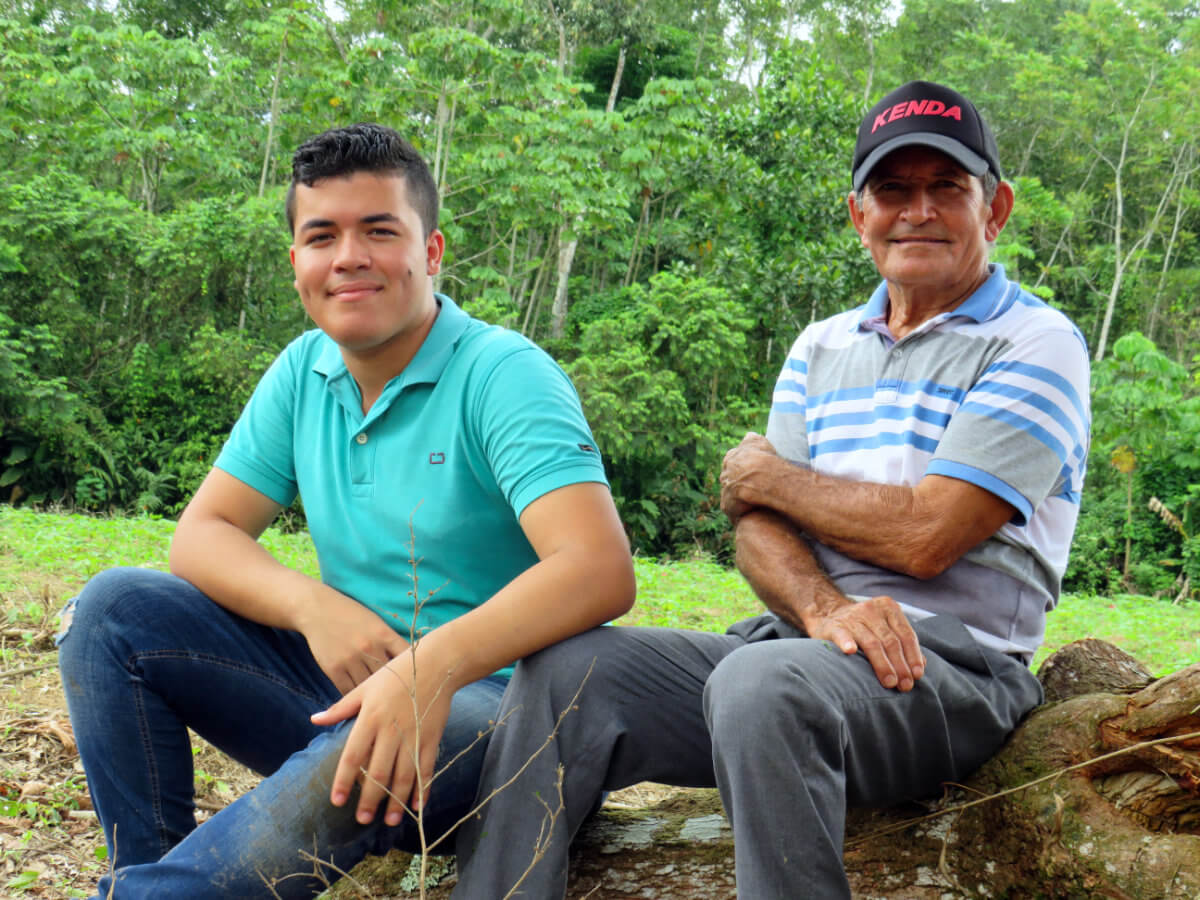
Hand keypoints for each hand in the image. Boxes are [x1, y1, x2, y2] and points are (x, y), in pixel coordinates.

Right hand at [295, 588, 409, 694]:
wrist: (317, 609)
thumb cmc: (352, 616)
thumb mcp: (376, 623)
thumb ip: (391, 642)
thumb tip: (410, 663)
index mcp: (384, 634)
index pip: (407, 658)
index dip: (415, 670)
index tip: (419, 681)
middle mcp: (369, 647)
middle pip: (389, 678)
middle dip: (395, 689)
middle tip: (402, 702)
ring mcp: (350, 659)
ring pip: (369, 688)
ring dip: (374, 697)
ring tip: (382, 708)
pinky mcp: (334, 669)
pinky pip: (349, 691)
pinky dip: (355, 699)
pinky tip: (360, 702)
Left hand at [311, 650, 453, 824]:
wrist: (436, 664)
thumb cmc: (396, 673)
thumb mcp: (365, 687)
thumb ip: (341, 708)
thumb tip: (314, 720)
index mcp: (370, 717)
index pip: (353, 755)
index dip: (344, 781)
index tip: (337, 801)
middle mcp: (391, 730)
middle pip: (379, 772)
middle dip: (371, 799)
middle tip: (363, 820)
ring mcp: (413, 735)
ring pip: (404, 775)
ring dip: (397, 801)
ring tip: (390, 821)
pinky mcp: (432, 737)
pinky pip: (426, 768)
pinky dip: (422, 789)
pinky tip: (417, 806)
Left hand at [720, 431, 778, 521]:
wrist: (761, 479)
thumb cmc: (765, 459)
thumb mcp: (760, 444)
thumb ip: (752, 439)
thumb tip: (748, 435)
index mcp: (730, 459)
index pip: (731, 462)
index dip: (741, 467)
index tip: (749, 472)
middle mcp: (724, 474)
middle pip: (729, 479)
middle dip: (736, 483)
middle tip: (752, 489)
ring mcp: (725, 491)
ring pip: (730, 495)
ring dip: (739, 499)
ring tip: (753, 503)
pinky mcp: (727, 506)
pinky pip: (733, 510)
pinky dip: (741, 511)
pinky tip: (751, 513)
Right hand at [803, 595, 926, 690]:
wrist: (828, 614)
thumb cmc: (863, 627)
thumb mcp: (885, 628)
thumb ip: (902, 643)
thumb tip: (921, 665)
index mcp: (888, 608)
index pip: (906, 634)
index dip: (913, 656)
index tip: (917, 675)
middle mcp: (871, 610)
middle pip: (891, 641)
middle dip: (900, 665)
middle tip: (905, 685)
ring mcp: (852, 617)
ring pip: (872, 643)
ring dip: (883, 665)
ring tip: (890, 682)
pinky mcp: (834, 626)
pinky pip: (843, 635)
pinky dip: (847, 643)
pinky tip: (850, 651)